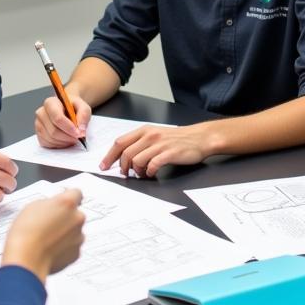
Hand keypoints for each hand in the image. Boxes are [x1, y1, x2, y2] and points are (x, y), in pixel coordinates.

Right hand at [3, 189, 85, 281]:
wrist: (25, 260)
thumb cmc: (25, 234)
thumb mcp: (32, 206)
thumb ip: (49, 203)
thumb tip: (53, 206)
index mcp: (68, 203)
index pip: (76, 193)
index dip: (67, 197)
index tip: (62, 201)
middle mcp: (77, 218)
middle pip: (75, 213)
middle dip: (65, 217)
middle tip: (48, 223)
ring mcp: (78, 237)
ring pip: (74, 231)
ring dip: (64, 232)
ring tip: (45, 238)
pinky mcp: (76, 253)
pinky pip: (72, 246)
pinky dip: (63, 247)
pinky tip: (48, 248)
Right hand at [34, 90, 91, 148]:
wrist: (66, 109)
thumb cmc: (73, 107)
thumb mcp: (83, 106)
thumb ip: (84, 114)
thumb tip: (81, 129)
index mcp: (50, 103)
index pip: (57, 118)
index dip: (69, 128)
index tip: (78, 133)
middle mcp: (41, 113)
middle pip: (54, 131)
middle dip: (68, 137)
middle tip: (78, 137)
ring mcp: (38, 125)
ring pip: (51, 139)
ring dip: (65, 141)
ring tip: (73, 137)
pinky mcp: (39, 135)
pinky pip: (48, 144)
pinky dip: (59, 145)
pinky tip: (65, 139)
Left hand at [99, 123, 216, 176]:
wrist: (200, 138)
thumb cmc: (177, 138)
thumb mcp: (155, 135)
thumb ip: (140, 142)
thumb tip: (123, 156)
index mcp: (144, 130)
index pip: (120, 142)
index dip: (109, 156)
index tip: (104, 166)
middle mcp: (150, 135)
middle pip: (126, 153)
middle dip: (122, 167)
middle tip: (125, 174)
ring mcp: (160, 144)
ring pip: (137, 160)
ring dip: (136, 171)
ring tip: (141, 174)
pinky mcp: (170, 153)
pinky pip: (152, 165)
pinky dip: (149, 172)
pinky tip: (152, 173)